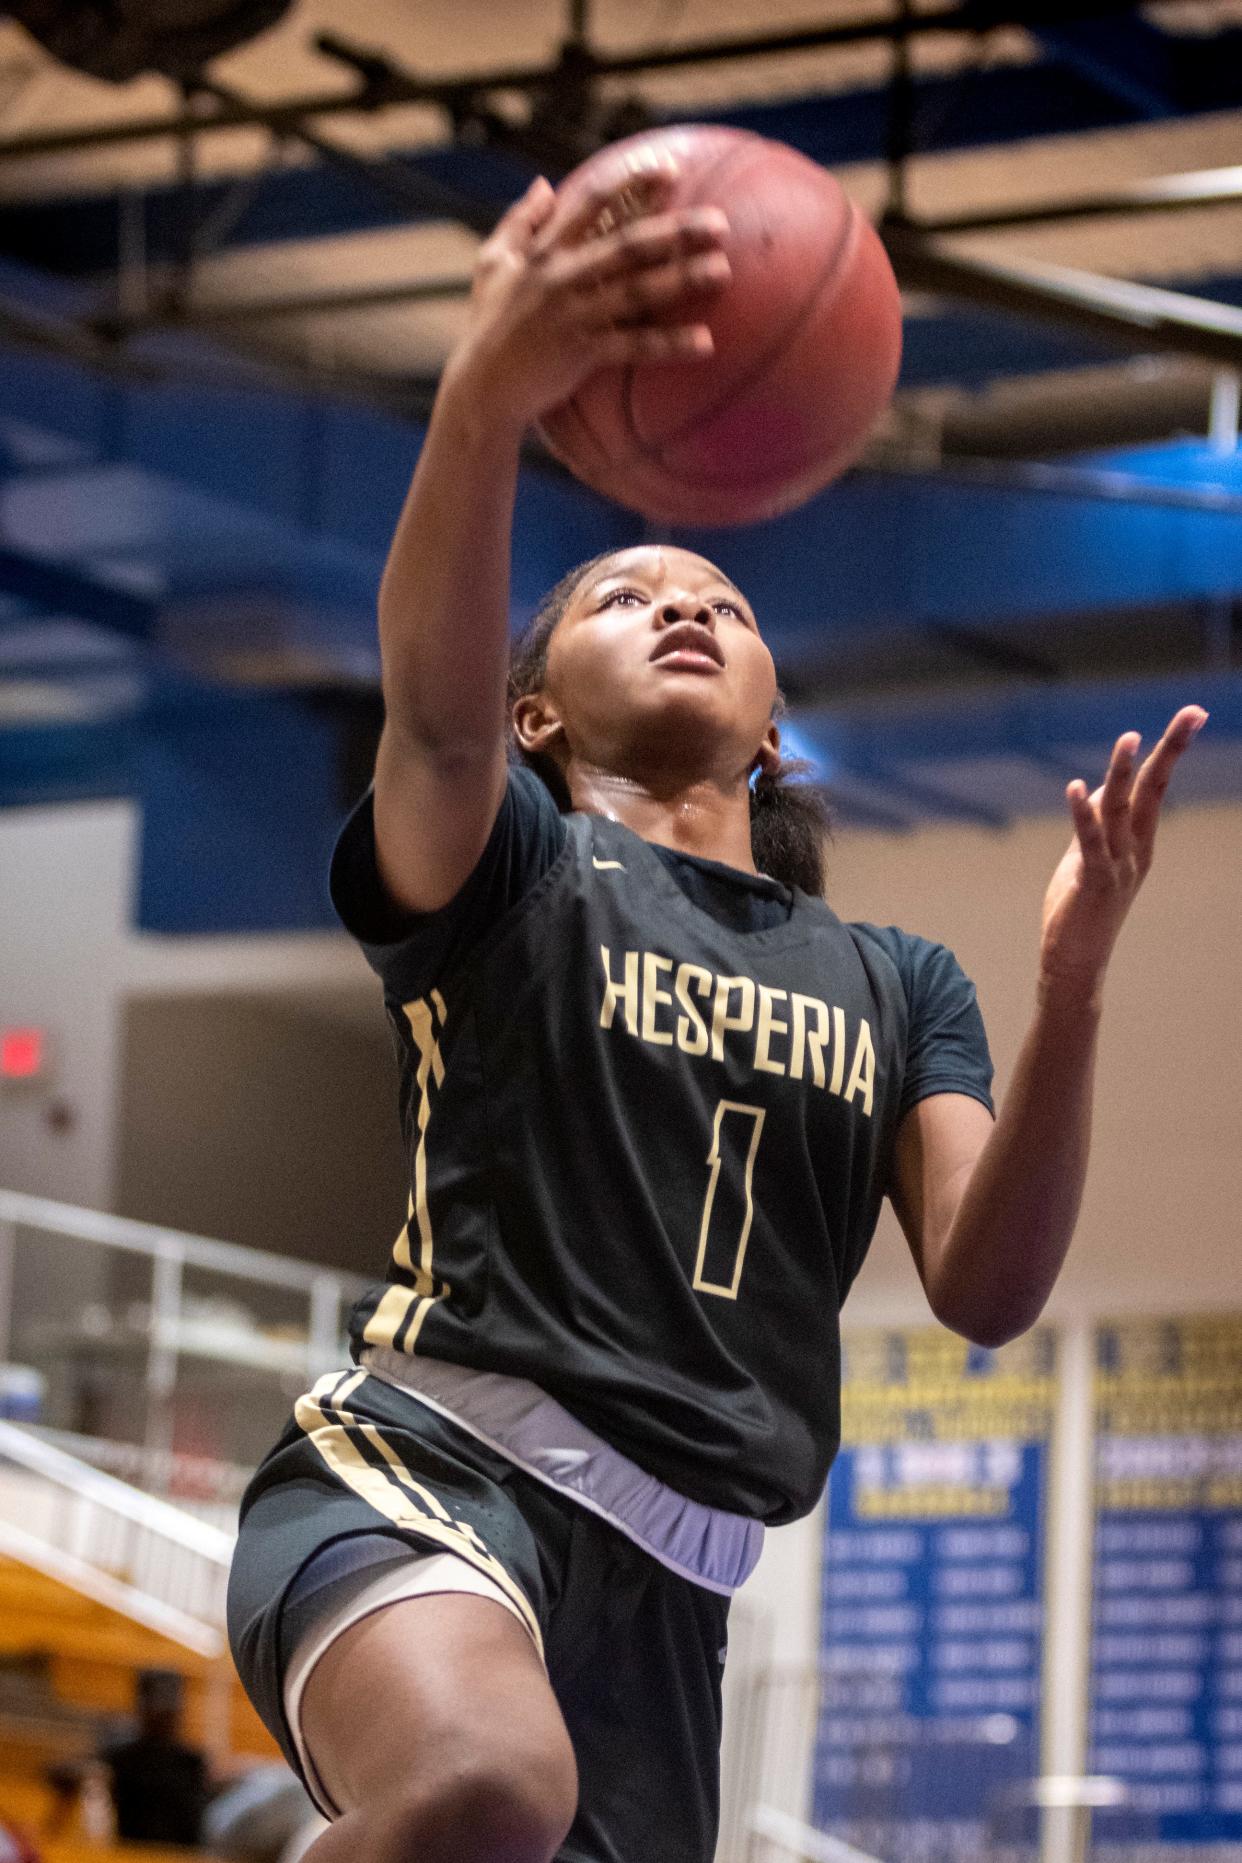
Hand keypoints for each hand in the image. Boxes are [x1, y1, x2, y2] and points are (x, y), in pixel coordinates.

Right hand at [443, 167, 729, 433]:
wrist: (481, 388)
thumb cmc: (488, 324)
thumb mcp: (490, 264)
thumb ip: (519, 221)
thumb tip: (545, 185)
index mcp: (543, 251)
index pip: (591, 203)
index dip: (631, 181)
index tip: (669, 168)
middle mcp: (561, 277)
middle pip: (627, 245)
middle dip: (675, 230)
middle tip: (720, 223)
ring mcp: (573, 316)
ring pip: (636, 292)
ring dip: (681, 280)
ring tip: (722, 271)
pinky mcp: (582, 354)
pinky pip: (634, 347)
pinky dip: (669, 345)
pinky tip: (706, 343)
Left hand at [1038, 705, 1207, 1000]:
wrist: (1074, 963)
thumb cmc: (1079, 910)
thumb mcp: (1087, 858)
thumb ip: (1093, 824)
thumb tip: (1098, 789)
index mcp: (1139, 842)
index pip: (1157, 787)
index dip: (1170, 750)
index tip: (1190, 715)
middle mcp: (1136, 850)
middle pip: (1155, 790)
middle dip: (1172, 750)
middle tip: (1192, 714)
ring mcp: (1119, 866)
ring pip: (1122, 810)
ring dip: (1124, 772)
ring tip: (1130, 737)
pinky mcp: (1095, 882)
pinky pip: (1090, 842)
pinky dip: (1082, 814)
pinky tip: (1075, 788)